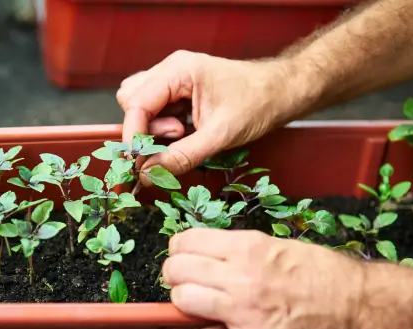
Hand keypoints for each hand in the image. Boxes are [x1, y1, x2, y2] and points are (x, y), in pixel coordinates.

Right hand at [116, 50, 308, 183]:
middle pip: (131, 101)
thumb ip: (181, 156)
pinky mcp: (179, 92)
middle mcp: (170, 70)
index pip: (135, 103)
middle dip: (146, 128)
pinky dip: (161, 127)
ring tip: (183, 134)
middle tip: (176, 138)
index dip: (133, 136)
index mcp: (178, 70)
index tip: (138, 163)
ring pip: (140, 106)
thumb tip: (147, 174)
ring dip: (153, 128)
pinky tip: (184, 132)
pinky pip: (155, 110)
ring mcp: (173, 79)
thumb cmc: (257, 105)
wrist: (281, 92)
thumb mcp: (219, 136)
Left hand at [162, 228, 364, 328]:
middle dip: (176, 275)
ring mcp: (244, 311)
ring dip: (185, 303)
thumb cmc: (318, 270)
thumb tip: (201, 254)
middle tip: (189, 281)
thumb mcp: (273, 243)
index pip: (185, 242)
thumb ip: (235, 248)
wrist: (353, 303)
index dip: (179, 250)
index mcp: (246, 247)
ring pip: (182, 302)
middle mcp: (240, 276)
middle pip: (177, 271)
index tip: (184, 256)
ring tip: (202, 305)